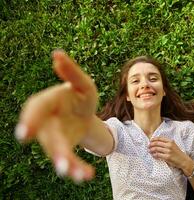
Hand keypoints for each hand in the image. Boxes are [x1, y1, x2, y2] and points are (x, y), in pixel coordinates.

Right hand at [15, 50, 97, 182]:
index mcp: (47, 102)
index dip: (30, 120)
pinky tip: (87, 175)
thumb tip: (57, 53)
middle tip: (61, 165)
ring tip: (77, 174)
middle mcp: (46, 123)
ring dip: (67, 164)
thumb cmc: (80, 96)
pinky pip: (69, 161)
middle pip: (48, 137)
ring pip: (58, 153)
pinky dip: (77, 169)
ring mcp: (54, 138)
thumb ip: (71, 71)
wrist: (83, 114)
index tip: (24, 134)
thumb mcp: (83, 83)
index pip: (36, 110)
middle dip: (55, 150)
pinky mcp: (65, 150)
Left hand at [148, 137, 193, 172]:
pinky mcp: (167, 157)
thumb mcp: (173, 145)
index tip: (150, 141)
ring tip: (149, 151)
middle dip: (151, 144)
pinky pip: (158, 155)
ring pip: (156, 149)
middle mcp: (169, 145)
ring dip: (151, 150)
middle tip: (148, 146)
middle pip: (157, 143)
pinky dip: (154, 155)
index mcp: (170, 141)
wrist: (183, 160)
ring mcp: (168, 151)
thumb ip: (166, 143)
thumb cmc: (177, 153)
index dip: (154, 139)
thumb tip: (156, 142)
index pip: (160, 138)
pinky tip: (153, 155)